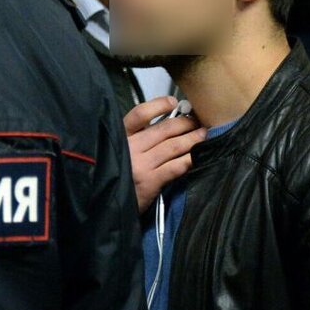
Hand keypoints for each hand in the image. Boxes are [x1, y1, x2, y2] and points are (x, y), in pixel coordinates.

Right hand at [124, 96, 207, 213]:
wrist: (105, 206)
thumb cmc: (117, 175)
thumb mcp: (118, 151)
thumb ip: (135, 138)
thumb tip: (165, 123)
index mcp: (120, 137)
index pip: (140, 114)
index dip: (158, 105)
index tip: (173, 103)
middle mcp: (129, 147)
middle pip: (163, 129)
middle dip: (185, 123)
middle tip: (197, 121)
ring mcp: (140, 165)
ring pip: (173, 146)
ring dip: (193, 139)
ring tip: (204, 134)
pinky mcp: (150, 181)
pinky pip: (175, 167)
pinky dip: (189, 160)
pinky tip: (198, 157)